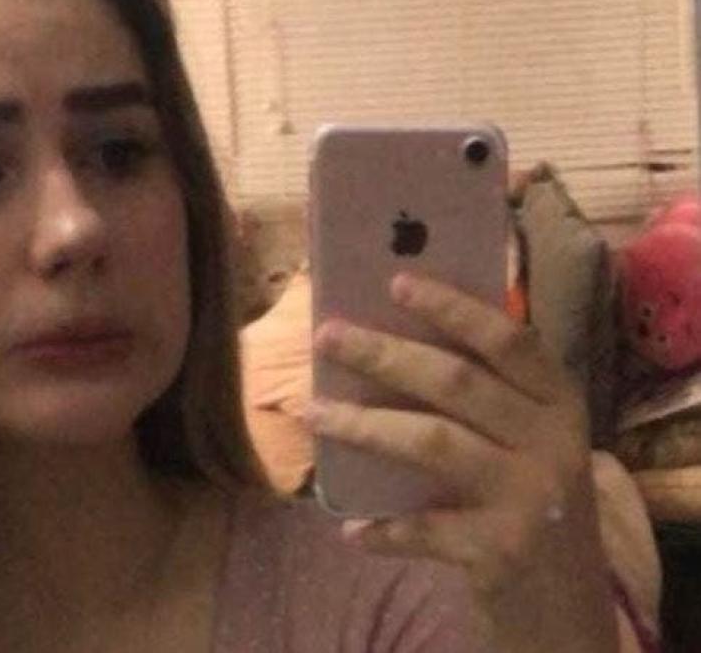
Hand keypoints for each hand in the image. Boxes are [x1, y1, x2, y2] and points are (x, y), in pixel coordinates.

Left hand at [305, 273, 618, 652]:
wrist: (565, 596)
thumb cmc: (524, 493)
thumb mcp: (524, 437)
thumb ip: (479, 391)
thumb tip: (381, 332)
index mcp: (557, 401)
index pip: (508, 340)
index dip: (453, 307)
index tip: (395, 282)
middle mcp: (552, 442)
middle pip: (456, 382)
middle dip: (383, 354)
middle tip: (326, 336)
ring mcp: (531, 497)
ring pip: (432, 442)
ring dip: (363, 425)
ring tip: (312, 411)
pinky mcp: (503, 549)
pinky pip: (425, 529)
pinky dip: (384, 529)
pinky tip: (352, 529)